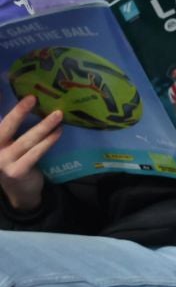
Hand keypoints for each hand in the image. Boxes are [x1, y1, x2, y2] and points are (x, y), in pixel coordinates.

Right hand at [0, 95, 60, 213]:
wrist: (20, 191)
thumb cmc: (17, 160)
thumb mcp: (11, 144)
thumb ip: (15, 129)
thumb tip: (33, 103)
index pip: (0, 123)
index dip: (10, 110)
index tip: (22, 95)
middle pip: (6, 127)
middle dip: (19, 112)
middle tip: (32, 98)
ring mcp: (3, 162)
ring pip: (26, 140)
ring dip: (43, 126)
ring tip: (58, 114)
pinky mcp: (17, 171)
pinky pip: (35, 153)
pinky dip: (48, 141)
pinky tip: (58, 132)